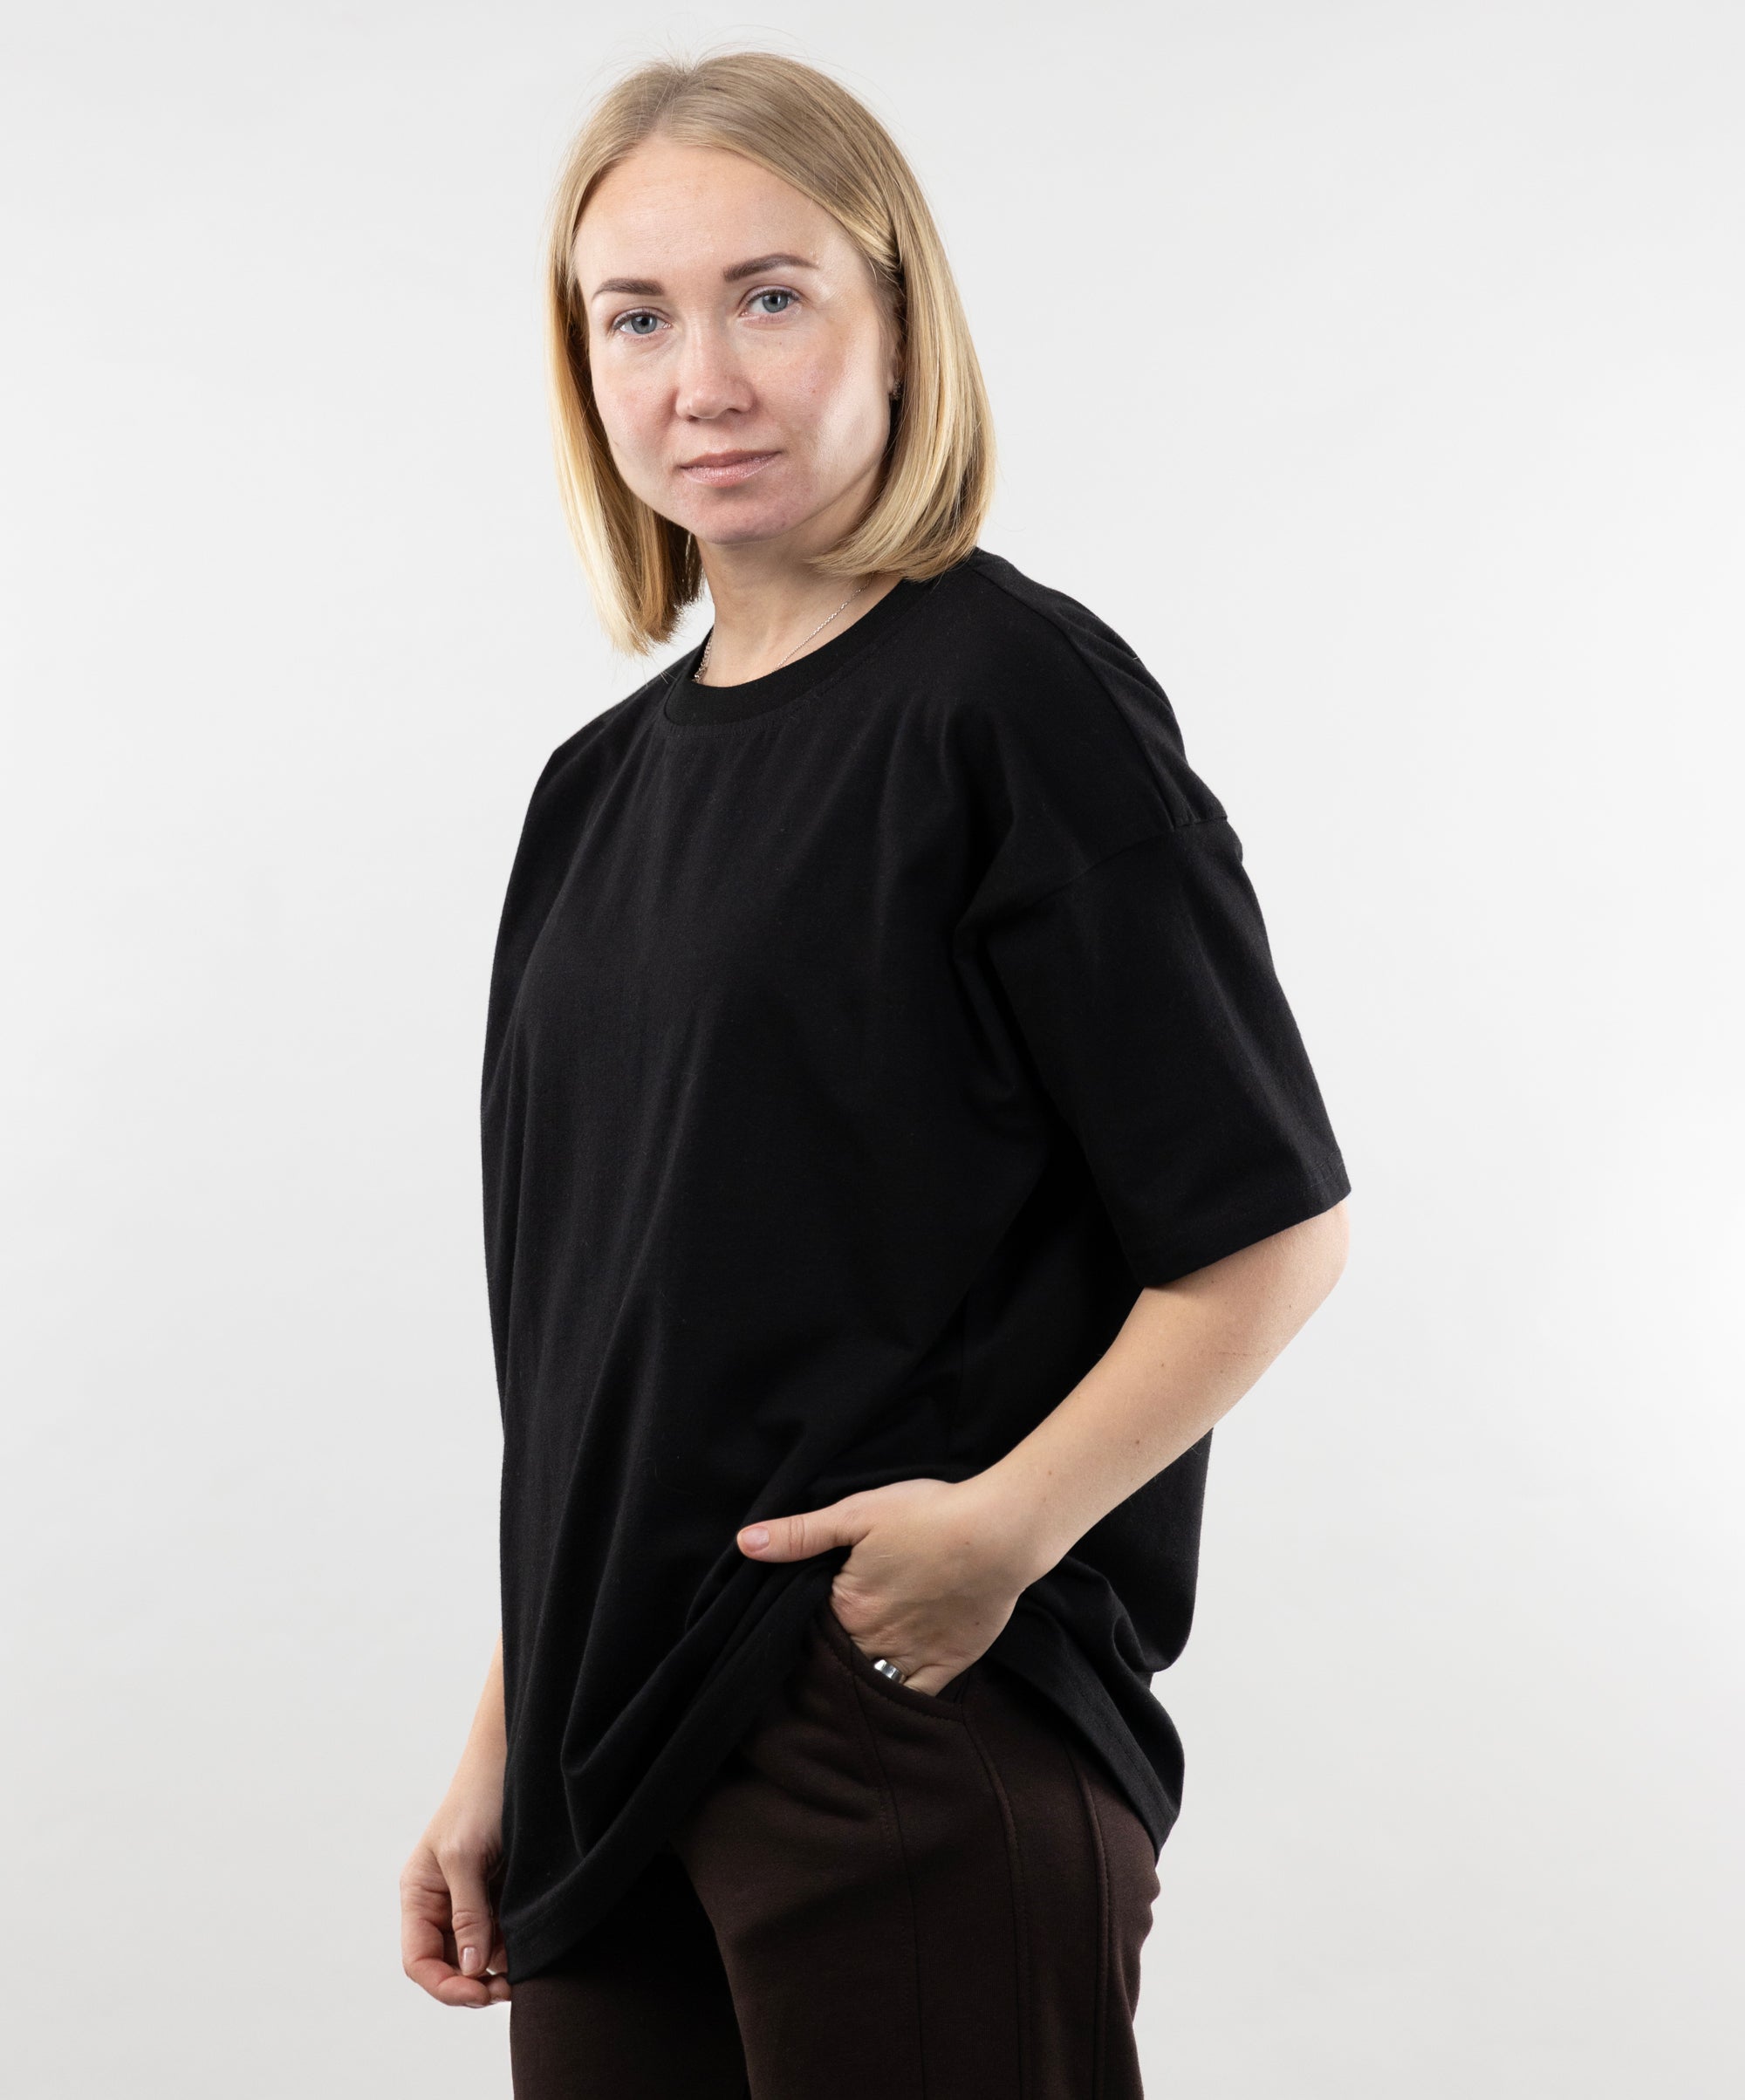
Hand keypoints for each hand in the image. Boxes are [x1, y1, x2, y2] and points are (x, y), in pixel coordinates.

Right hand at [399, 1767, 510, 2007]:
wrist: (516, 1759)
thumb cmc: (479, 1799)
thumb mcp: (465, 1856)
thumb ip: (466, 1914)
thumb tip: (470, 1969)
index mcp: (419, 1894)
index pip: (419, 1960)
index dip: (444, 1985)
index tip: (478, 1993)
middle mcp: (441, 1902)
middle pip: (449, 1964)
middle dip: (475, 1982)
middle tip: (509, 1988)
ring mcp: (471, 1899)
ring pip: (478, 1954)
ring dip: (498, 1967)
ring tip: (524, 1962)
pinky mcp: (499, 1893)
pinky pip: (502, 1934)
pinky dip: (513, 1946)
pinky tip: (530, 1944)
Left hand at [737, 1475, 1046, 1694]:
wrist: (1001, 1532)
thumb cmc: (929, 1515)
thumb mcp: (858, 1512)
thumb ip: (801, 1533)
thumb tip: (745, 1543)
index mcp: (847, 1607)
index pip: (808, 1630)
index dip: (800, 1628)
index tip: (797, 1626)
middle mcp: (875, 1641)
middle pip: (837, 1661)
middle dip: (824, 1660)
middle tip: (813, 1659)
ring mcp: (913, 1656)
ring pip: (870, 1684)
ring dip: (855, 1684)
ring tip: (844, 1679)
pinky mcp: (948, 1664)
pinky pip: (912, 1697)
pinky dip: (895, 1702)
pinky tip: (884, 1699)